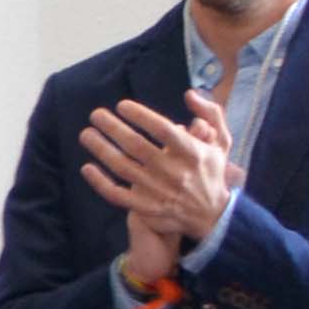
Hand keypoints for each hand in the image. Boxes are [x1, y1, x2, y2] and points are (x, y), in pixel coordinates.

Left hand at [79, 93, 240, 254]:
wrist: (211, 214)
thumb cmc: (212, 171)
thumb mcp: (222, 141)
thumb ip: (211, 114)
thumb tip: (189, 94)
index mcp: (192, 153)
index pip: (163, 129)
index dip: (141, 116)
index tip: (122, 105)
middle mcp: (173, 171)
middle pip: (136, 146)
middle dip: (113, 128)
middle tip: (95, 114)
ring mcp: (156, 190)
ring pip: (122, 167)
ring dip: (101, 149)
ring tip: (86, 134)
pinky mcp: (145, 207)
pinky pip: (116, 194)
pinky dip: (99, 182)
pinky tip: (87, 167)